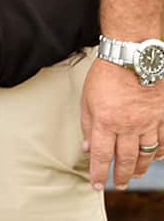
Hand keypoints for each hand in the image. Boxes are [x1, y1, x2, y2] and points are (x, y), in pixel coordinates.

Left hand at [81, 56, 163, 189]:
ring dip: (141, 168)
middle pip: (126, 159)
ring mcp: (147, 122)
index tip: (97, 184)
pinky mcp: (161, 116)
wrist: (131, 58)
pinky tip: (155, 158)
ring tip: (135, 175)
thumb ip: (88, 125)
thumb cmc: (106, 75)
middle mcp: (128, 126)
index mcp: (106, 122)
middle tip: (119, 185)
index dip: (99, 173)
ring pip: (146, 153)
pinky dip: (159, 152)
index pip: (102, 155)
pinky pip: (162, 140)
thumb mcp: (87, 99)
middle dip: (121, 175)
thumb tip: (88, 147)